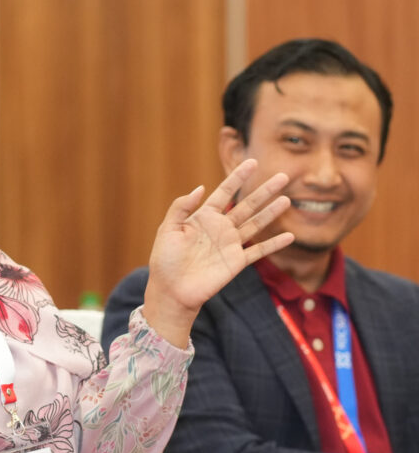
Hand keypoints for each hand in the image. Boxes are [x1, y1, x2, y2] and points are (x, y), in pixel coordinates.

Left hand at [143, 159, 291, 346]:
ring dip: (272, 212)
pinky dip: (273, 244)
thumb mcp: (167, 230)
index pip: (224, 192)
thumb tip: (200, 188)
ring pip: (256, 224)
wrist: (171, 291)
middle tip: (283, 175)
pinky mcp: (236, 262)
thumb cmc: (165, 260)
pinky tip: (289, 236)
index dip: (237, 177)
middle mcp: (220, 228)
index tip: (252, 161)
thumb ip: (180, 207)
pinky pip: (258, 251)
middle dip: (264, 190)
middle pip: (247, 205)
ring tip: (287, 199)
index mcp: (203, 217)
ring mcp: (230, 245)